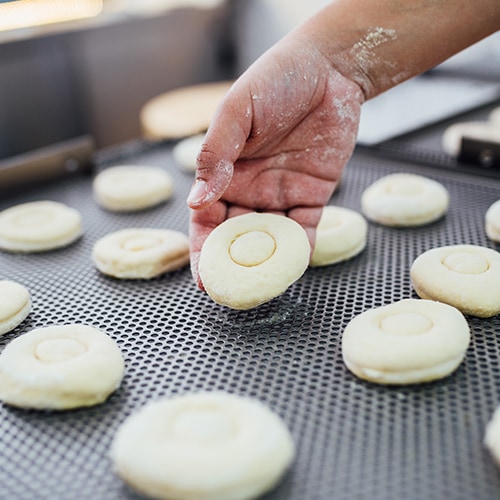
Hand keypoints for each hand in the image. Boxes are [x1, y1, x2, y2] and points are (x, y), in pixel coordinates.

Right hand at [187, 37, 363, 287]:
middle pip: (235, 238)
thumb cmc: (275, 79)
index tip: (203, 280)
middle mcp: (249, 189)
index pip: (206, 220)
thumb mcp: (236, 111)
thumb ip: (215, 154)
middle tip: (231, 295)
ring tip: (263, 290)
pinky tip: (294, 270)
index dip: (203, 252)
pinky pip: (304, 230)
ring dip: (265, 265)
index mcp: (224, 172)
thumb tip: (196, 199)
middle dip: (232, 268)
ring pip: (269, 240)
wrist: (328, 69)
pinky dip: (299, 251)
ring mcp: (280, 195)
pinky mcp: (312, 195)